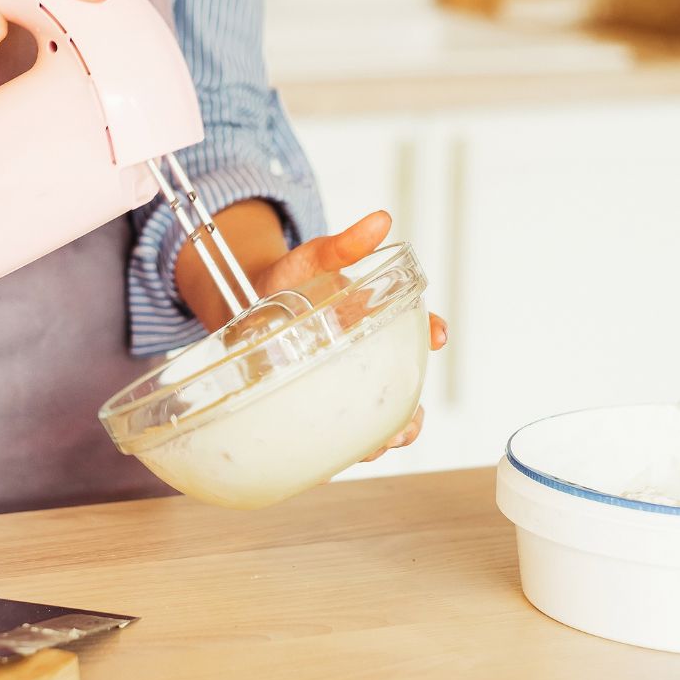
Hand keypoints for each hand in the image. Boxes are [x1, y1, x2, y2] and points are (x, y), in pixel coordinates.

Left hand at [177, 204, 446, 461]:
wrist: (243, 302)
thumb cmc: (286, 282)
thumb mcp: (312, 259)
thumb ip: (343, 246)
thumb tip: (381, 220)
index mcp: (370, 323)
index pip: (415, 332)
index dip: (429, 333)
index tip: (435, 333)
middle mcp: (361, 361)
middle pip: (401, 394)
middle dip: (411, 414)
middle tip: (409, 421)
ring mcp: (337, 386)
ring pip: (372, 424)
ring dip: (381, 440)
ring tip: (379, 444)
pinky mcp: (310, 406)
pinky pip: (331, 437)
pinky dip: (337, 451)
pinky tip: (331, 459)